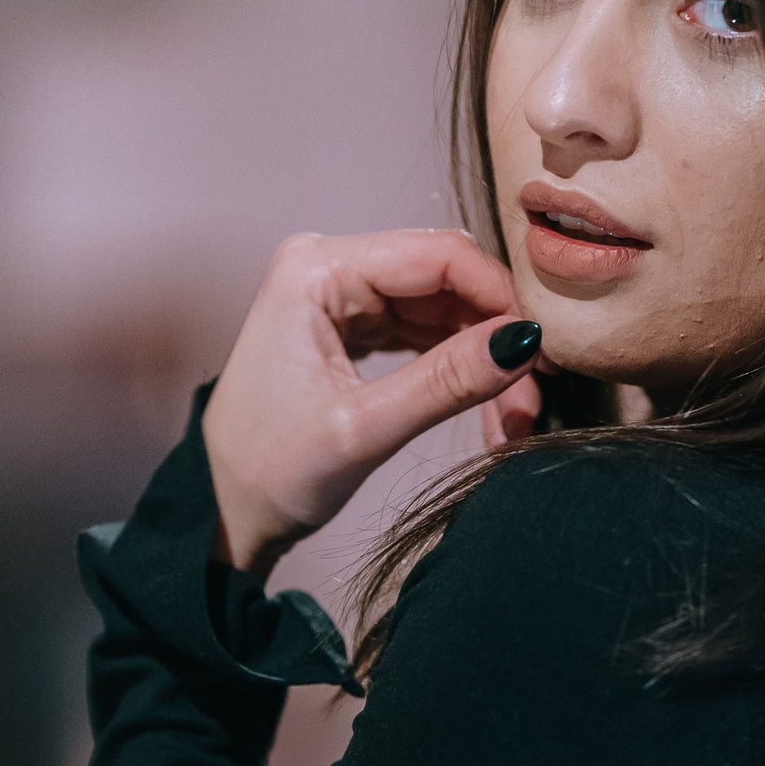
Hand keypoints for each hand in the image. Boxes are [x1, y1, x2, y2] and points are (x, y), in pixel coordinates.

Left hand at [202, 229, 543, 573]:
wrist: (222, 510)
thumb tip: (522, 343)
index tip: (541, 350)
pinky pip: (421, 331)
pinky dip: (454, 365)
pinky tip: (482, 403)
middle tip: (533, 396)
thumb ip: (445, 382)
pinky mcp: (348, 326)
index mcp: (315, 270)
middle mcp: (326, 268)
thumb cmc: (270, 471)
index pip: (437, 255)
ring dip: (480, 357)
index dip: (499, 296)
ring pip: (440, 308)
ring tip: (513, 415)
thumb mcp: (363, 429)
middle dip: (494, 334)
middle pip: (443, 278)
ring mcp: (338, 296)